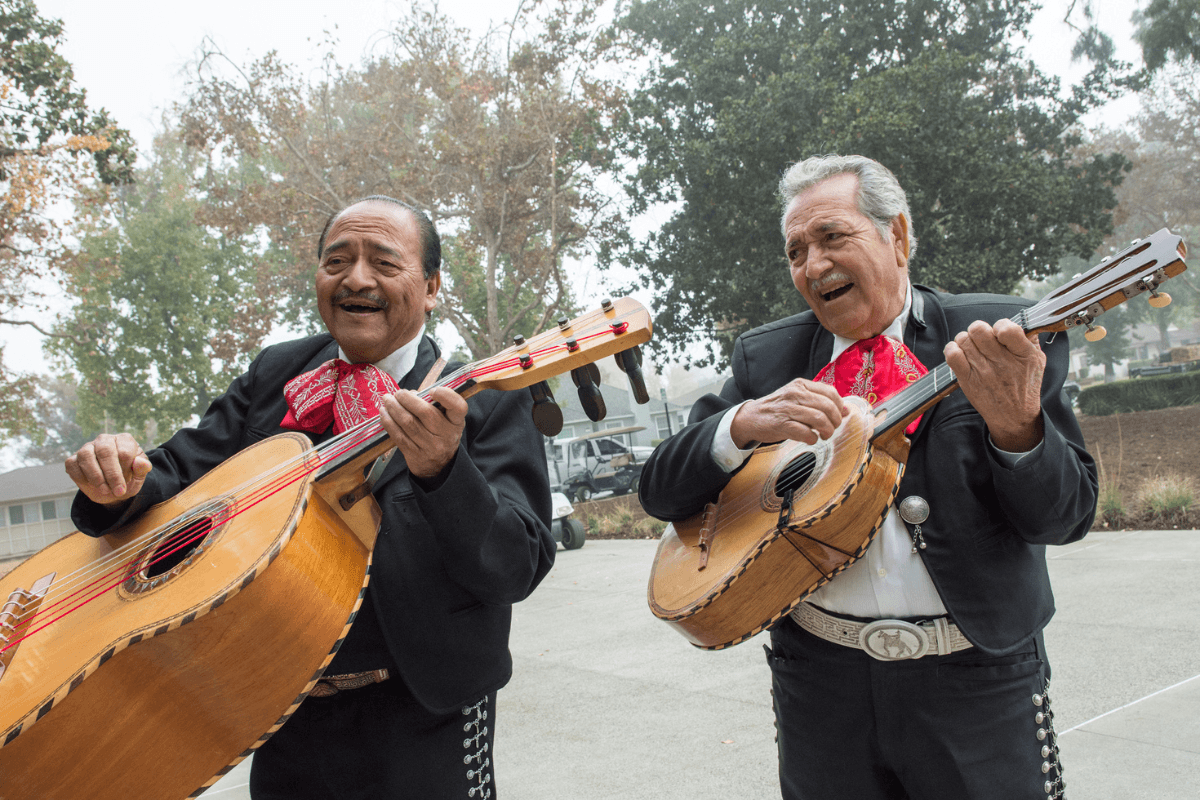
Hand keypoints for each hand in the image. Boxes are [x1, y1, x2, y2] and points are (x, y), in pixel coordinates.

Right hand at [65, 434, 152, 507]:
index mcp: (125, 440)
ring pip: (86, 455)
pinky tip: (90, 486)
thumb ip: (142, 469)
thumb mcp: (139, 477)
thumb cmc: (128, 478)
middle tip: (118, 492)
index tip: (126, 486)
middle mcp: (105, 440)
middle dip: (112, 474)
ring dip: (96, 476)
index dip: (125, 471)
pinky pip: (72, 464)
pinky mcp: (73, 458)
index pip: (124, 451)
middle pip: (105, 451)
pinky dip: (80, 477)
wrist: (112, 488)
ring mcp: (87, 447)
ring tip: (105, 490)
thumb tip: (141, 462)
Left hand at [379, 386, 467, 479]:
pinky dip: (389, 422)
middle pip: (425, 413)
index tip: (433, 390)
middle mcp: (446, 435)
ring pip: (408, 423)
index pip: (458, 407)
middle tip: (398, 393)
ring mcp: (430, 447)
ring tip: (387, 400)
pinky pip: (398, 436)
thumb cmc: (441, 435)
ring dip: (394, 408)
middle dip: (407, 399)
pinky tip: (384, 414)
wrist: (439, 466)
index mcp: (456, 422)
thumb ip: (436, 406)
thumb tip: (410, 394)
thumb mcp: (448, 421)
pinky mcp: (415, 455)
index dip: (446, 395)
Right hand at [730, 378, 847, 447]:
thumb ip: (819, 401)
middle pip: (827, 407)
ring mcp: (788, 409)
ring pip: (819, 419)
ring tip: (824, 435)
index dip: (840, 406)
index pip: (831, 392)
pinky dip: (813, 438)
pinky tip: (811, 439)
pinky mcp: (782, 424)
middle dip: (835, 421)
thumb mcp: (797, 398)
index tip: (839, 416)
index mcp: (801, 385)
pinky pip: (806, 432)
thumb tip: (846, 411)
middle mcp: (795, 394)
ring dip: (827, 431)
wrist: (751, 417)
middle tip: (832, 428)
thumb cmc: (777, 409)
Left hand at [944, 319, 1045, 451]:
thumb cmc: (1025, 386)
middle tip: (982, 337)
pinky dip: (952, 349)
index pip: (1006, 329)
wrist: (1014, 416)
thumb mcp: (1037, 361)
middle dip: (979, 329)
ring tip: (973, 346)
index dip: (1000, 325)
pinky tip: (960, 352)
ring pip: (963, 339)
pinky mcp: (967, 380)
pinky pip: (952, 356)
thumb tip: (1020, 321)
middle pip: (978, 330)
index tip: (1000, 331)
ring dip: (966, 339)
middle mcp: (1002, 362)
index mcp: (1022, 354)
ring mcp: (983, 371)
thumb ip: (1030, 339)